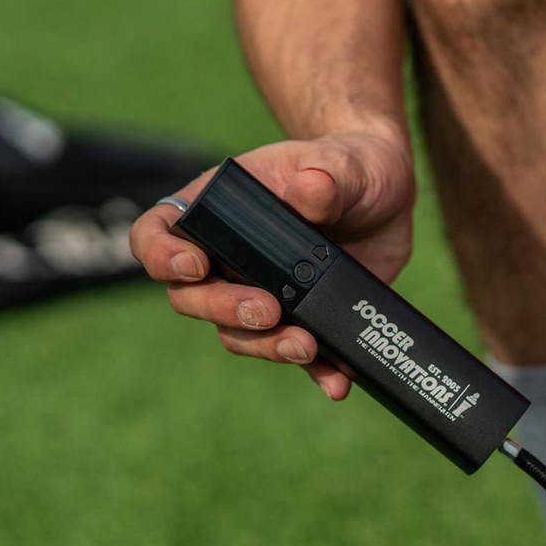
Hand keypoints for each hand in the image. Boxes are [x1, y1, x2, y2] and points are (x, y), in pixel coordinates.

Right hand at [129, 130, 414, 398]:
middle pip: (192, 297)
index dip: (162, 255)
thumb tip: (311, 190)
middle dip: (223, 310)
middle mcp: (228, 257)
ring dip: (266, 347)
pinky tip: (336, 382)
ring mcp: (260, 292)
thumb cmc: (351, 167)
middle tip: (267, 311)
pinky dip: (314, 372)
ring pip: (237, 334)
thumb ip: (328, 175)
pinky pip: (294, 354)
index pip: (158, 233)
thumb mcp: (344, 163)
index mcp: (217, 209)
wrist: (388, 199)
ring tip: (305, 346)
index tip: (195, 266)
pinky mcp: (299, 320)